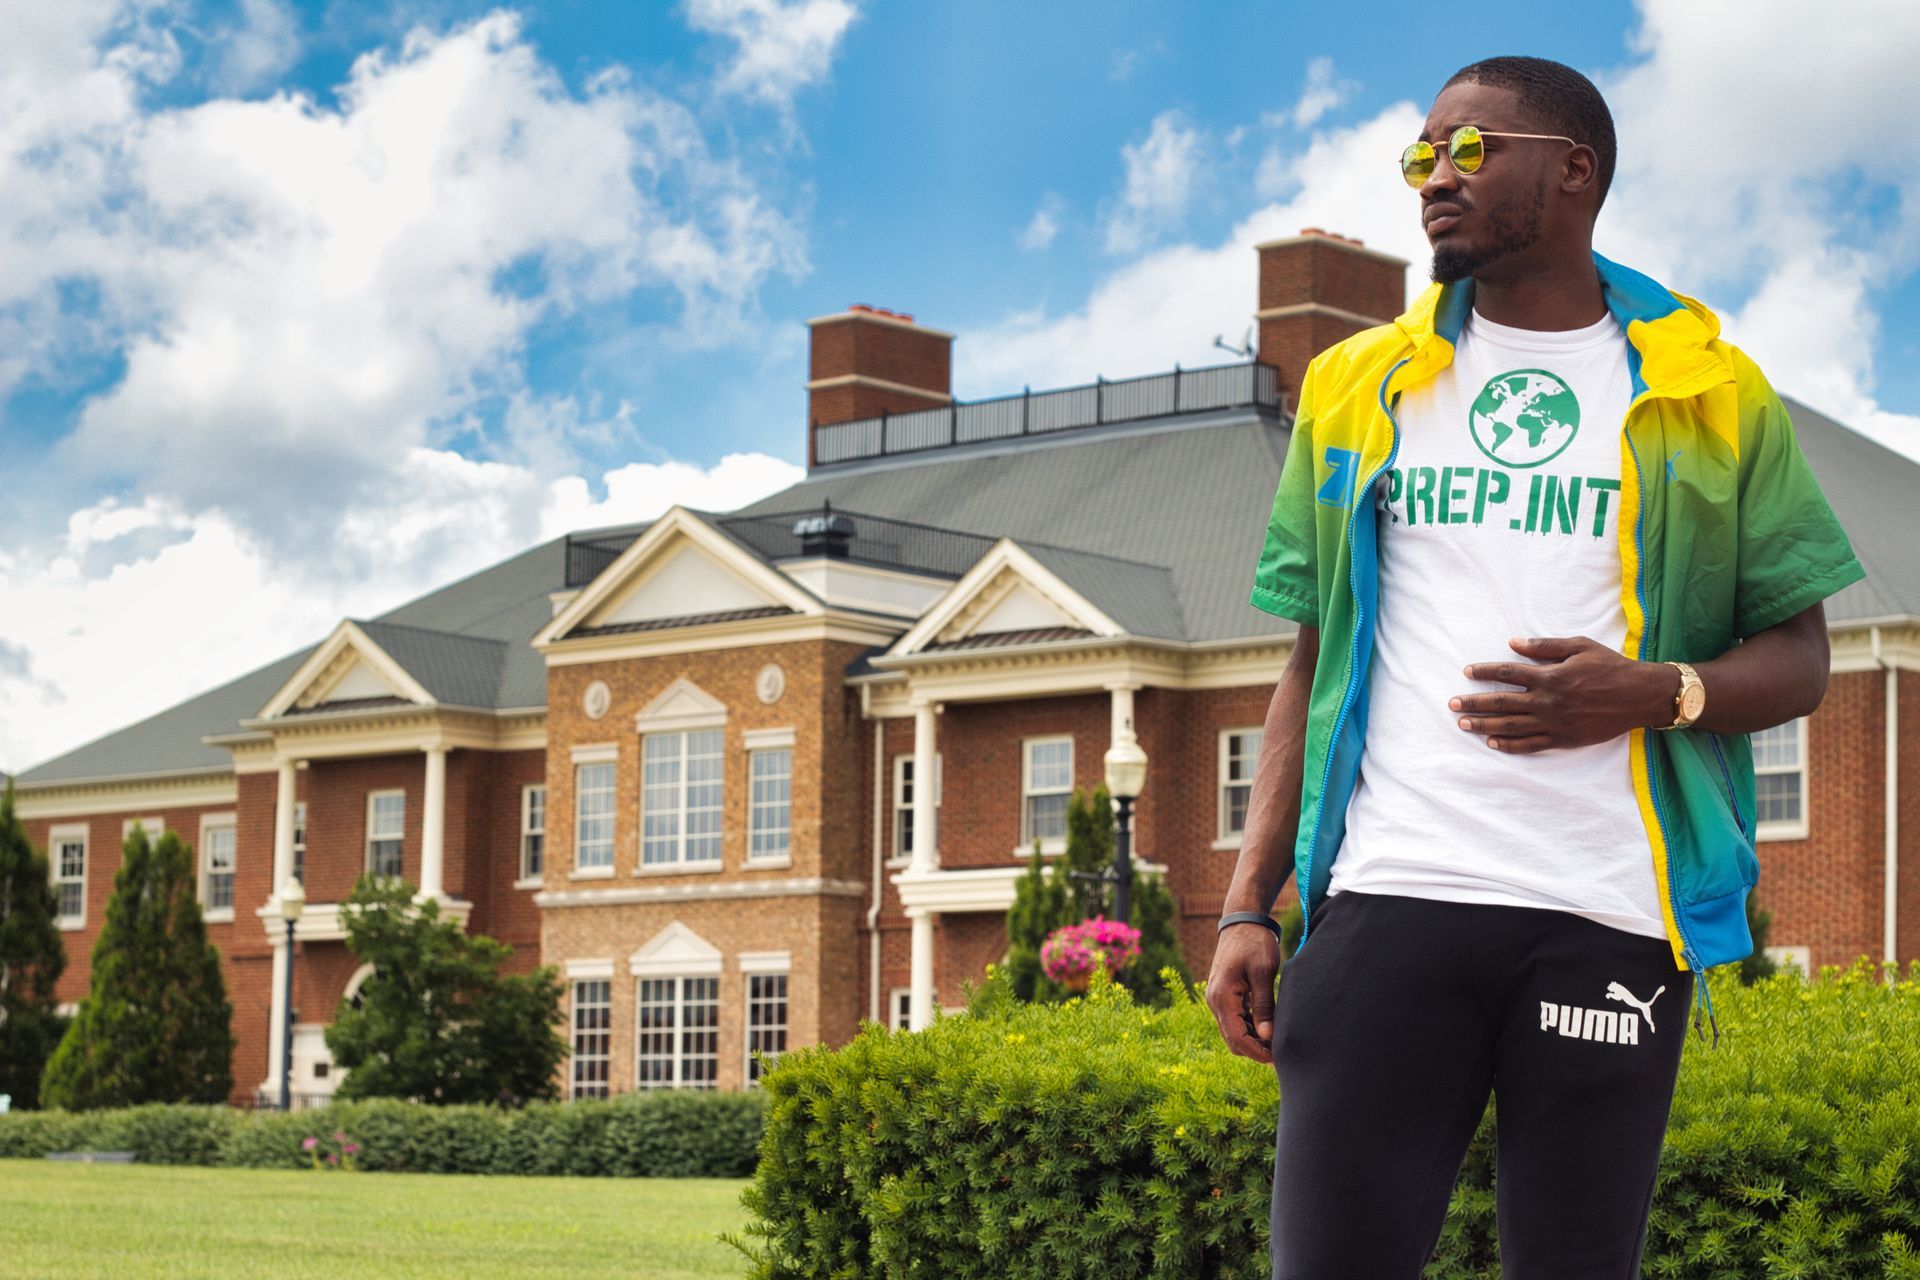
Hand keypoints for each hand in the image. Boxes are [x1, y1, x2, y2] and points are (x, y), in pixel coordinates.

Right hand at [1206, 925, 1278, 1063]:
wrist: (1242, 921)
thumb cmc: (1254, 943)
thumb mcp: (1263, 973)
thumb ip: (1264, 1006)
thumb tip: (1268, 1036)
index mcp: (1222, 996)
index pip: (1236, 1037)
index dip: (1257, 1051)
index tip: (1277, 1058)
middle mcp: (1214, 1001)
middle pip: (1232, 1039)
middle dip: (1254, 1049)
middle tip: (1280, 1053)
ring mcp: (1217, 998)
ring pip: (1232, 1032)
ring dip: (1252, 1040)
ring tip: (1277, 1042)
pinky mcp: (1223, 995)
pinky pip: (1234, 1020)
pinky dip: (1249, 1028)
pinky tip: (1268, 1027)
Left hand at [1449, 635, 1676, 753]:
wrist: (1639, 695)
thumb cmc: (1611, 666)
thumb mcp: (1579, 646)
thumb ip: (1544, 646)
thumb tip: (1513, 643)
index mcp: (1550, 676)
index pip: (1507, 673)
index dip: (1484, 672)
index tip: (1467, 672)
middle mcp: (1548, 701)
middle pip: (1501, 703)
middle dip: (1473, 703)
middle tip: (1451, 704)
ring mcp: (1554, 723)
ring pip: (1511, 726)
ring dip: (1484, 725)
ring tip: (1463, 723)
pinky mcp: (1564, 739)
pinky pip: (1531, 745)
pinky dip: (1510, 745)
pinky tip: (1493, 743)